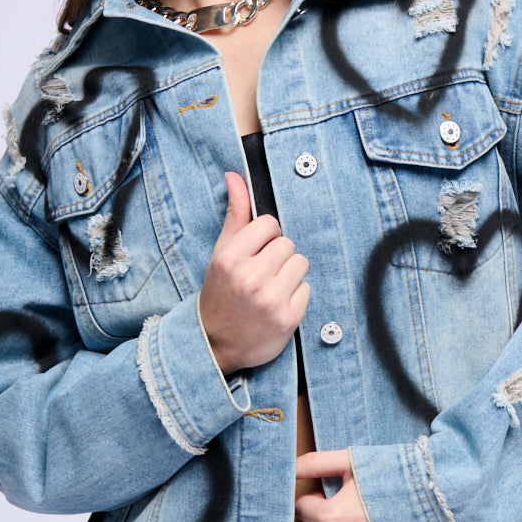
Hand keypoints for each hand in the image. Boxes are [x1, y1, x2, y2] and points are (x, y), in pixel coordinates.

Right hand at [199, 171, 309, 374]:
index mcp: (231, 258)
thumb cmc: (219, 294)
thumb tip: (235, 176)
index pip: (269, 224)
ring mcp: (270, 299)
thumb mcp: (220, 254)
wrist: (214, 345)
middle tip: (261, 274)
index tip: (254, 253)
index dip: (264, 237)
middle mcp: (250, 278)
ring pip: (300, 264)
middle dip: (277, 257)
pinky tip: (276, 305)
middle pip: (288, 244)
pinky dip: (295, 296)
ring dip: (290, 275)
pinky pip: (307, 289)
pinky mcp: (288, 318)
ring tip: (270, 288)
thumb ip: (234, 215)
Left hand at [295, 450, 389, 521]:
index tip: (336, 492)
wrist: (437, 504)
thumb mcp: (353, 462)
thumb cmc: (394, 478)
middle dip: (324, 515)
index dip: (318, 497)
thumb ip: (316, 464)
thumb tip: (288, 467)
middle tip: (351, 504)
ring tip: (360, 521)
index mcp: (332, 517)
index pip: (302, 508)